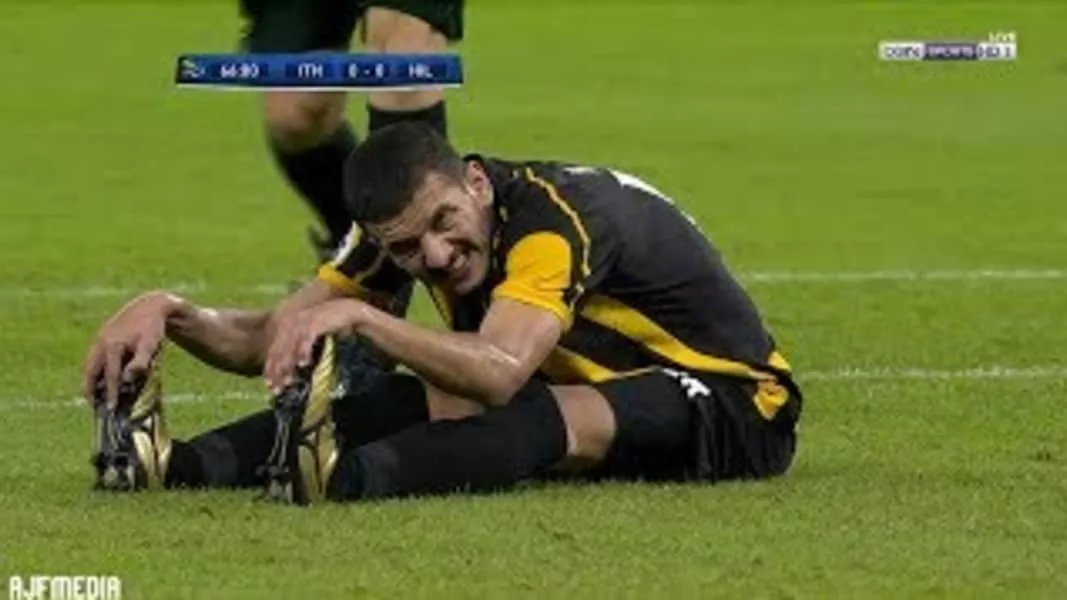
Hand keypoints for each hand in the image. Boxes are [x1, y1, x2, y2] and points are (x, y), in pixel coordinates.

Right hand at [81, 292, 175, 407]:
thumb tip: (127, 378)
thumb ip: (141, 361)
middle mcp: (101, 343)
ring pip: (90, 366)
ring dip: (91, 382)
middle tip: (94, 408)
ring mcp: (99, 340)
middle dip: (91, 390)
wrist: (149, 306)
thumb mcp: (151, 344)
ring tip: (94, 398)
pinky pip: (94, 359)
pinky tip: (100, 381)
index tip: (111, 409)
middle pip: (91, 372)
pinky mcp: (100, 338)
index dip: (111, 393)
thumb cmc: (152, 328)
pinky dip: (95, 372)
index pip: (110, 375)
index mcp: (113, 345)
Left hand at [263, 299, 367, 393]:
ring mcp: (303, 320)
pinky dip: (303, 351)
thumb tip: (293, 372)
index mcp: (288, 327)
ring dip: (288, 364)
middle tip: (277, 388)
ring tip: (288, 381)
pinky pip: (307, 338)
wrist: (350, 310)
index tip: (270, 385)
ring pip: (290, 345)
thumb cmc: (331, 327)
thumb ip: (301, 350)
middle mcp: (292, 322)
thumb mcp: (312, 339)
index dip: (271, 368)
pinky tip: (303, 364)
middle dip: (277, 371)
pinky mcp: (316, 320)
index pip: (275, 350)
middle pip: (279, 349)